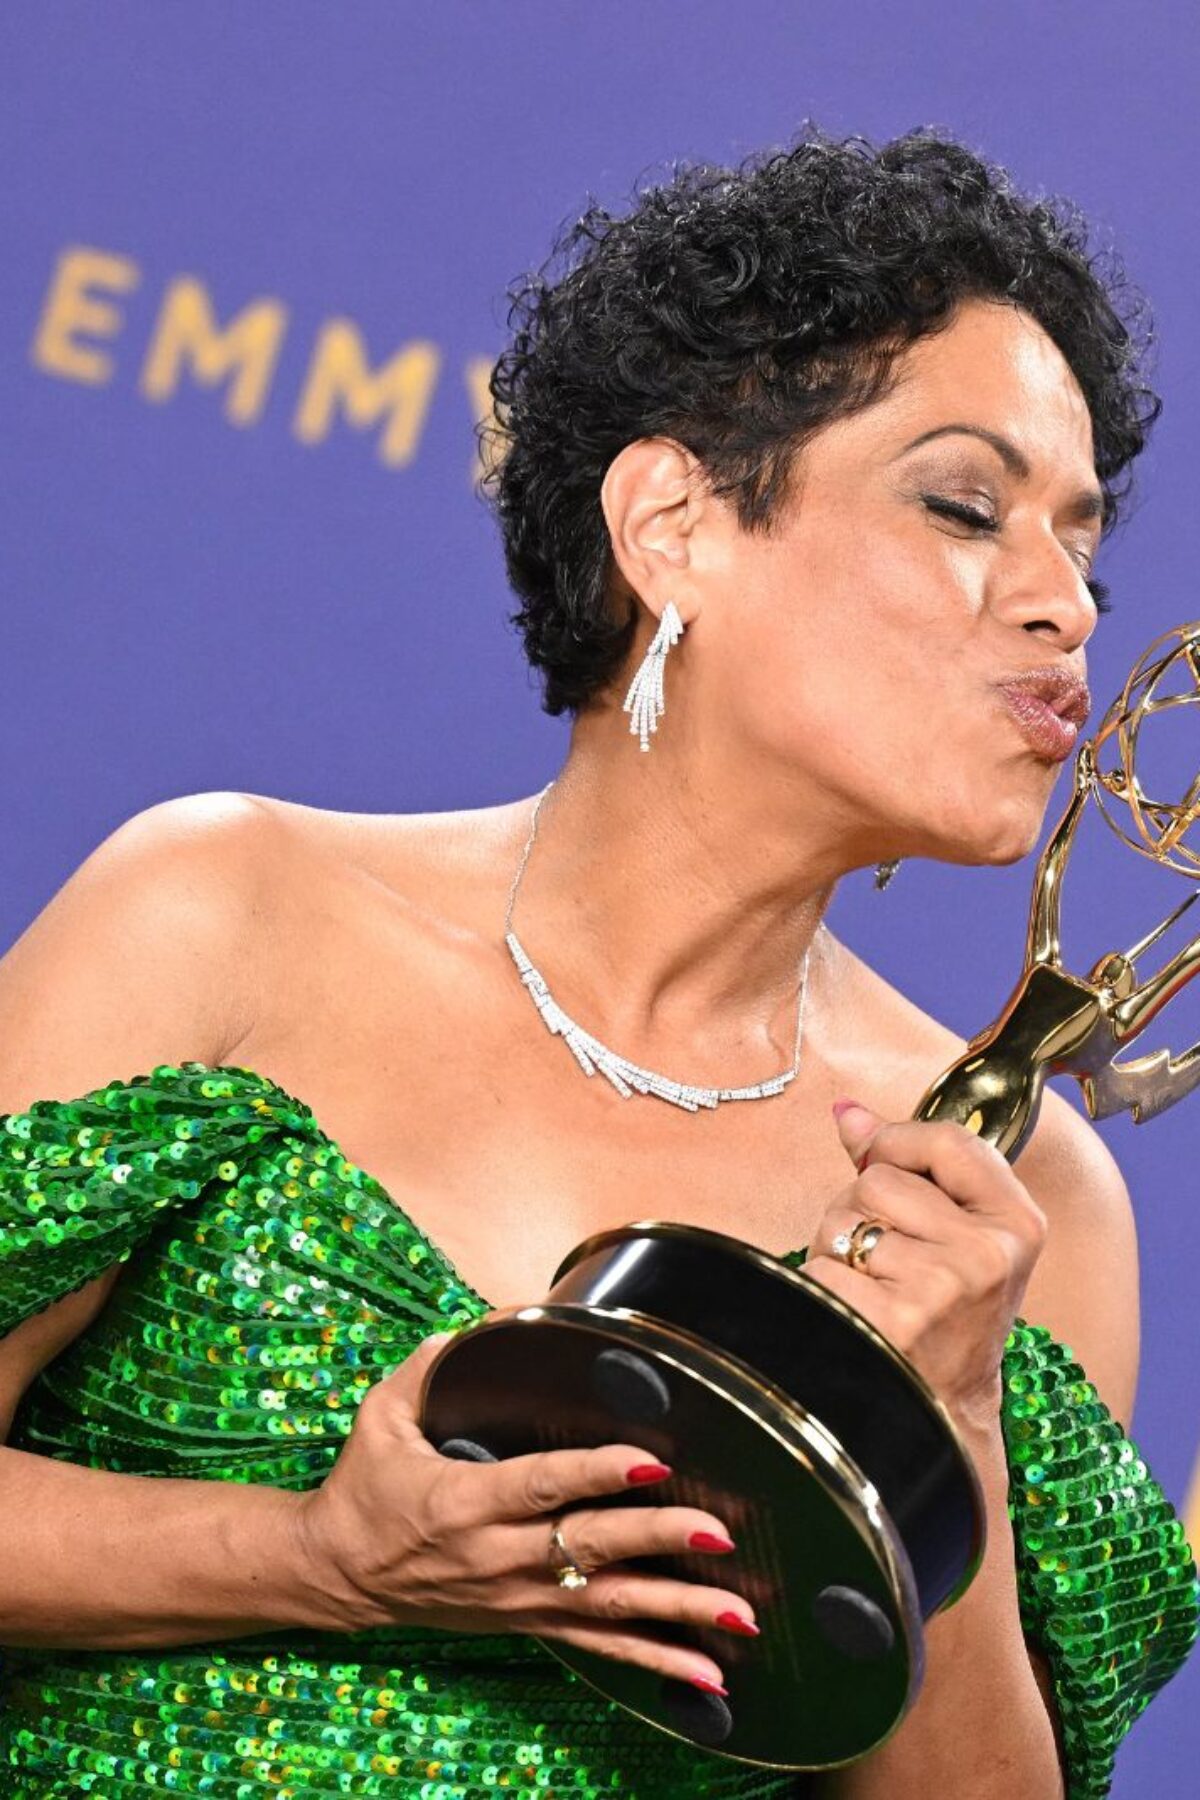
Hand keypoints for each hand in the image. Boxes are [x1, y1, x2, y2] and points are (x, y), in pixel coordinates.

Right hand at [291, 1333, 755, 1691]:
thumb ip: (431, 1366)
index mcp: (464, 1501)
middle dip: (658, 1539)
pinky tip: (707, 1670)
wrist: (338, 1575)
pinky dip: (656, 1659)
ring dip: (676, 1610)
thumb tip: (487, 1322)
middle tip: (717, 1530)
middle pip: (589, 1548)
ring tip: (737, 1612)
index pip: (542, 1485)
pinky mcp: (529, 1622)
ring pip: (607, 1606)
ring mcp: (518, 1597)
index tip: (650, 1458)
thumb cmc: (365, 1489)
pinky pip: (600, 1645)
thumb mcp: (382, 1416)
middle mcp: (498, 1556)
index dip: (597, 1472)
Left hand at [801, 1101, 1048, 1431]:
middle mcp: (985, 1256)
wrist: (944, 1416)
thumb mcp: (959, 1237)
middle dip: (863, 1210)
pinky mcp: (889, 1323)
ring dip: (838, 1250)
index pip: (947, 1141)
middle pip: (877, 1180)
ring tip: (873, 1288)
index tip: (884, 1159)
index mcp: (1016, 1225)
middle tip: (888, 1259)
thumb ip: (908, 1166)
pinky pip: (821, 1269)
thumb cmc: (949, 1316)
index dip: (899, 1142)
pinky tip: (855, 1315)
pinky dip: (823, 1288)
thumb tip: (847, 1112)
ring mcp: (939, 1291)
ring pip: (842, 1222)